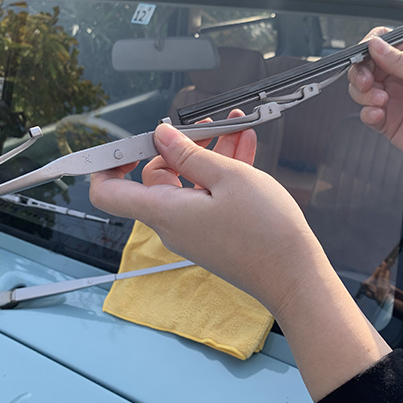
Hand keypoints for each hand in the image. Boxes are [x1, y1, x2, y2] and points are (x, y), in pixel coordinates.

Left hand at [90, 111, 390, 400]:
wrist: (294, 275)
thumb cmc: (264, 229)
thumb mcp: (229, 178)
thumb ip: (191, 154)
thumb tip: (161, 135)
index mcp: (164, 210)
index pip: (108, 193)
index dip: (108, 165)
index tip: (130, 142)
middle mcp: (173, 222)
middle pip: (158, 176)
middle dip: (181, 146)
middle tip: (208, 126)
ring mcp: (194, 228)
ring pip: (190, 181)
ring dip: (209, 153)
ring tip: (236, 126)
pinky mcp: (214, 232)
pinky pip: (208, 195)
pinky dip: (222, 172)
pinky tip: (245, 146)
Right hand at [348, 28, 402, 235]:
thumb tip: (375, 44)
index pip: (382, 44)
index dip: (369, 47)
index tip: (364, 56)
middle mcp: (401, 77)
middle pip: (365, 67)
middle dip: (360, 73)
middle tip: (367, 83)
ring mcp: (393, 100)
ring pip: (361, 90)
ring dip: (363, 94)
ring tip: (381, 102)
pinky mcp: (388, 122)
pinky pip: (366, 114)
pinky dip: (367, 113)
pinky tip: (380, 115)